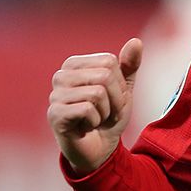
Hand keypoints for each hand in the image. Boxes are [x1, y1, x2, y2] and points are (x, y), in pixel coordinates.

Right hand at [47, 38, 142, 173]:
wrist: (100, 149)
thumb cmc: (109, 116)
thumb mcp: (124, 89)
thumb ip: (129, 66)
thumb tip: (136, 41)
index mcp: (75, 64)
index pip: (109, 61)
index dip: (119, 83)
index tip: (112, 99)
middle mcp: (61, 75)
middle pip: (104, 75)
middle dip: (115, 98)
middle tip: (106, 112)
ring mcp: (55, 95)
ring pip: (97, 92)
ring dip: (106, 111)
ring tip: (96, 119)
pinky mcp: (54, 114)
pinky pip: (87, 109)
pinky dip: (95, 120)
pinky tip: (87, 126)